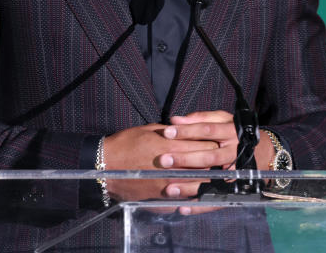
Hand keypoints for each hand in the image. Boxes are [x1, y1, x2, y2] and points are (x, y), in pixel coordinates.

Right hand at [102, 123, 217, 200]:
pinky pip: (183, 195)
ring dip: (207, 179)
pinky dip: (193, 192)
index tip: (216, 142)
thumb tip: (186, 130)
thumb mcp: (149, 129)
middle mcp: (172, 164)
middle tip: (220, 159)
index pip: (202, 144)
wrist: (105, 166)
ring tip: (214, 176)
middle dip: (213, 161)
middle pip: (204, 164)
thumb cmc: (125, 143)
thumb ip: (171, 131)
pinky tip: (198, 190)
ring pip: (198, 182)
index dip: (212, 143)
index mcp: (170, 144)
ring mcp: (167, 182)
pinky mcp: (161, 195)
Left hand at [159, 110, 276, 200]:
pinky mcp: (235, 190)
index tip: (167, 132)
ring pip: (212, 179)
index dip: (187, 131)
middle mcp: (234, 153)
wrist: (265, 153)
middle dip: (185, 159)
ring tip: (169, 188)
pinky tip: (182, 207)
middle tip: (163, 160)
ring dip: (190, 186)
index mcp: (230, 133)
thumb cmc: (235, 133)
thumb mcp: (223, 120)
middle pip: (209, 156)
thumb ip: (201, 118)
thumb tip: (175, 120)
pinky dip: (200, 206)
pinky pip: (217, 199)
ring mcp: (235, 173)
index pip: (207, 130)